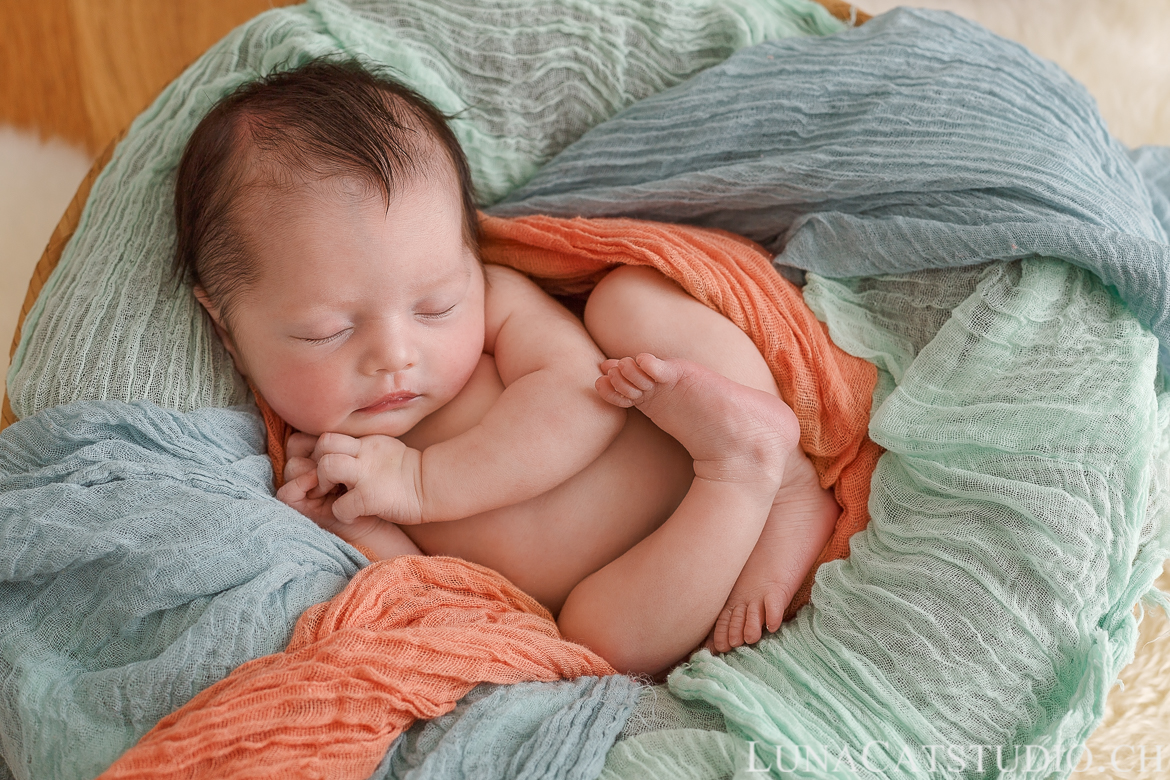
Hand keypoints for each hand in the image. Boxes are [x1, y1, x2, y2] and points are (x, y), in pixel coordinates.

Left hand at [310, 432, 425, 524]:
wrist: (436, 486)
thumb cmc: (410, 474)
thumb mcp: (384, 449)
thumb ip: (362, 448)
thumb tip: (341, 452)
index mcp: (367, 442)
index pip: (329, 435)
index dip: (320, 452)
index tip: (327, 469)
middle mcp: (364, 453)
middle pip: (324, 443)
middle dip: (317, 464)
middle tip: (327, 481)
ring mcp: (367, 474)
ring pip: (327, 466)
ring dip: (323, 483)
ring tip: (335, 494)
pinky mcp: (370, 497)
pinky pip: (340, 506)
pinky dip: (342, 513)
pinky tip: (353, 514)